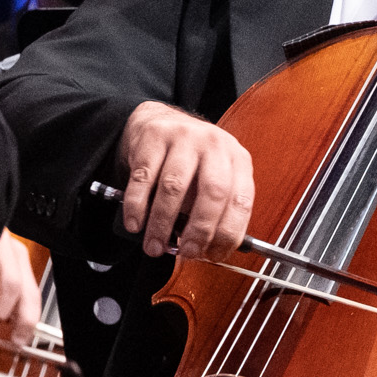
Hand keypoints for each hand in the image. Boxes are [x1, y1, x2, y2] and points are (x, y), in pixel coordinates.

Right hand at [119, 102, 254, 259]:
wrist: (161, 121)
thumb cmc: (191, 161)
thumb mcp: (213, 179)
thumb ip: (216, 211)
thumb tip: (210, 251)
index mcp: (238, 160)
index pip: (241, 201)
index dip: (228, 233)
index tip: (214, 255)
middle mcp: (215, 145)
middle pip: (212, 192)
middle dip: (199, 230)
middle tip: (186, 253)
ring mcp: (185, 137)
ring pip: (174, 187)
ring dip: (162, 224)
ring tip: (154, 246)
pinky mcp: (154, 137)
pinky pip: (144, 178)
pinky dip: (137, 206)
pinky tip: (135, 224)